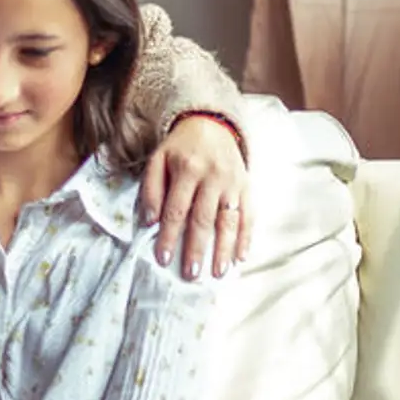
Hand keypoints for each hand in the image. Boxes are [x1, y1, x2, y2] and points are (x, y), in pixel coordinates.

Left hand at [141, 114, 249, 279]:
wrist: (212, 125)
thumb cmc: (180, 148)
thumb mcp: (158, 160)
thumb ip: (151, 189)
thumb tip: (149, 221)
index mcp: (187, 169)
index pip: (176, 209)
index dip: (169, 236)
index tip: (163, 259)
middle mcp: (213, 177)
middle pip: (203, 219)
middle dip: (197, 249)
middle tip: (191, 274)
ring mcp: (233, 183)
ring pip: (228, 221)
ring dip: (223, 249)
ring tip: (217, 273)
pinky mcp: (247, 187)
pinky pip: (249, 215)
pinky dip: (246, 238)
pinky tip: (240, 258)